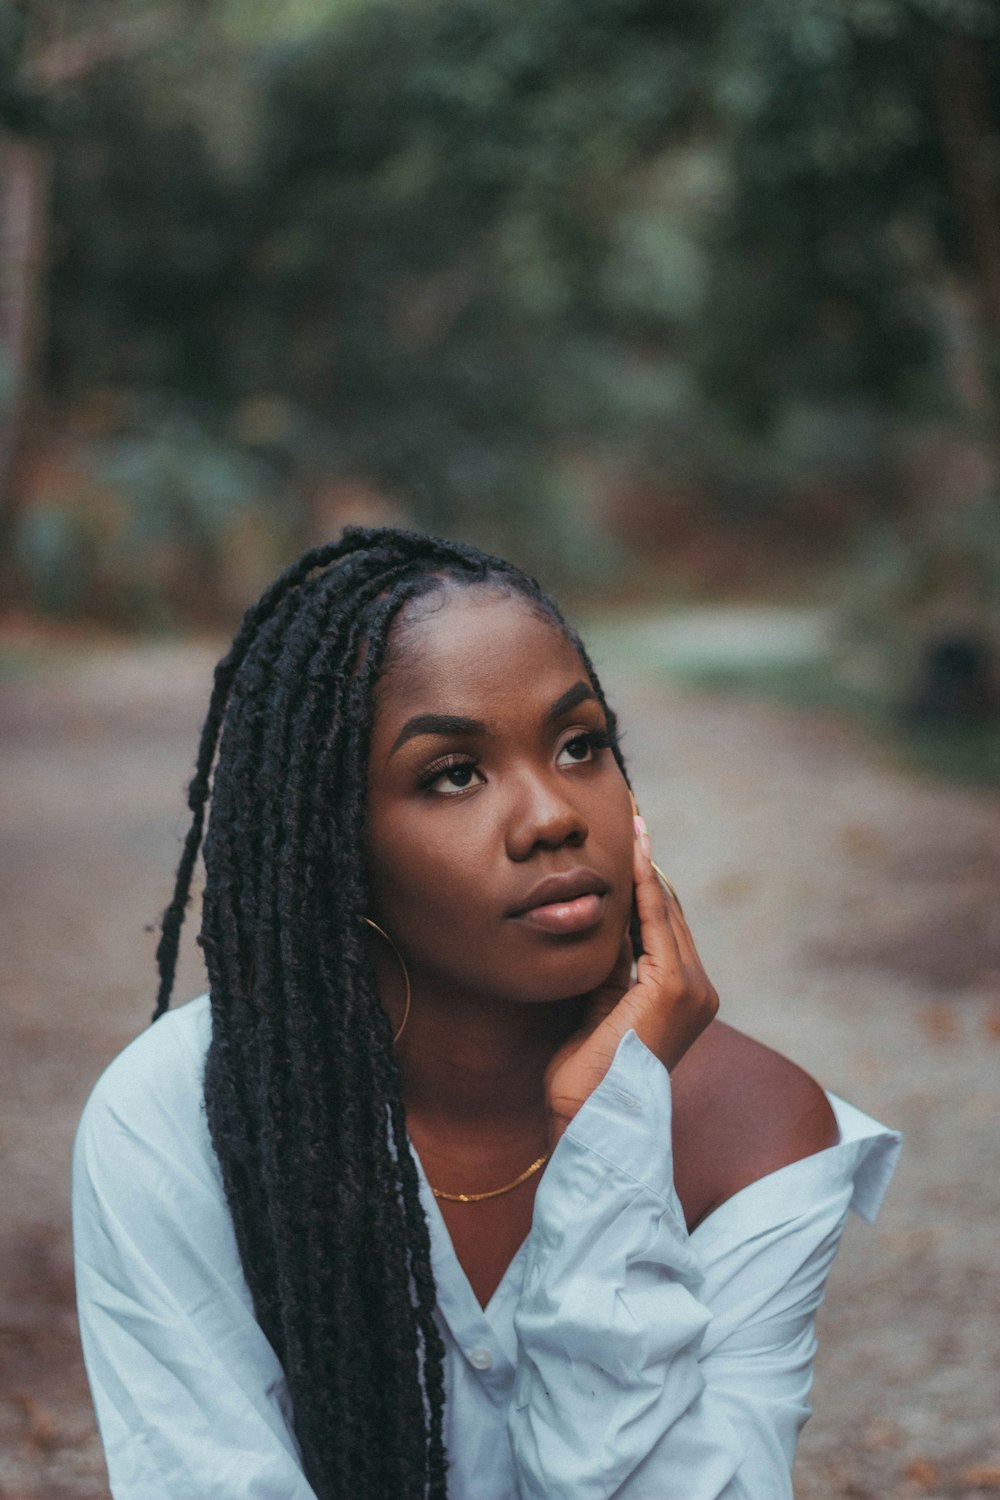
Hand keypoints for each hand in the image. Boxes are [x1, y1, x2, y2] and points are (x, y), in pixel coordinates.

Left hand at [545, 820, 718, 1143]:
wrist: (589, 1116)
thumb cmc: (584, 1073)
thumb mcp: (598, 1001)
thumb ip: (609, 962)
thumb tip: (599, 916)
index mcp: (684, 996)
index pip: (665, 927)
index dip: (647, 885)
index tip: (632, 847)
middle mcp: (699, 989)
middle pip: (670, 912)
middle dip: (649, 867)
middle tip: (632, 822)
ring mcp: (692, 988)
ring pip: (666, 912)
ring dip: (647, 867)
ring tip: (633, 827)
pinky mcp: (674, 987)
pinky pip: (655, 923)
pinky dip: (644, 888)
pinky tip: (633, 857)